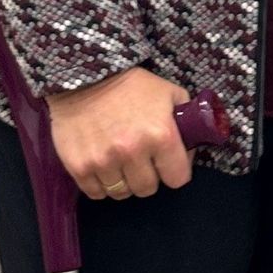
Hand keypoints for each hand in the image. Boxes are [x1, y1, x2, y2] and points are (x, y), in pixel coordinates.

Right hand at [46, 67, 191, 200]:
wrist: (85, 78)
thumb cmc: (131, 85)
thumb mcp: (168, 92)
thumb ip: (186, 118)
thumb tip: (192, 144)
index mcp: (161, 135)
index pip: (178, 179)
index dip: (176, 171)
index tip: (169, 163)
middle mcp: (133, 152)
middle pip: (148, 189)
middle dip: (150, 176)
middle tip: (144, 161)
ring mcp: (104, 162)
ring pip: (122, 193)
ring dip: (125, 182)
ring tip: (123, 163)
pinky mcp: (79, 168)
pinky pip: (96, 193)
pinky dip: (102, 184)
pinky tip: (105, 166)